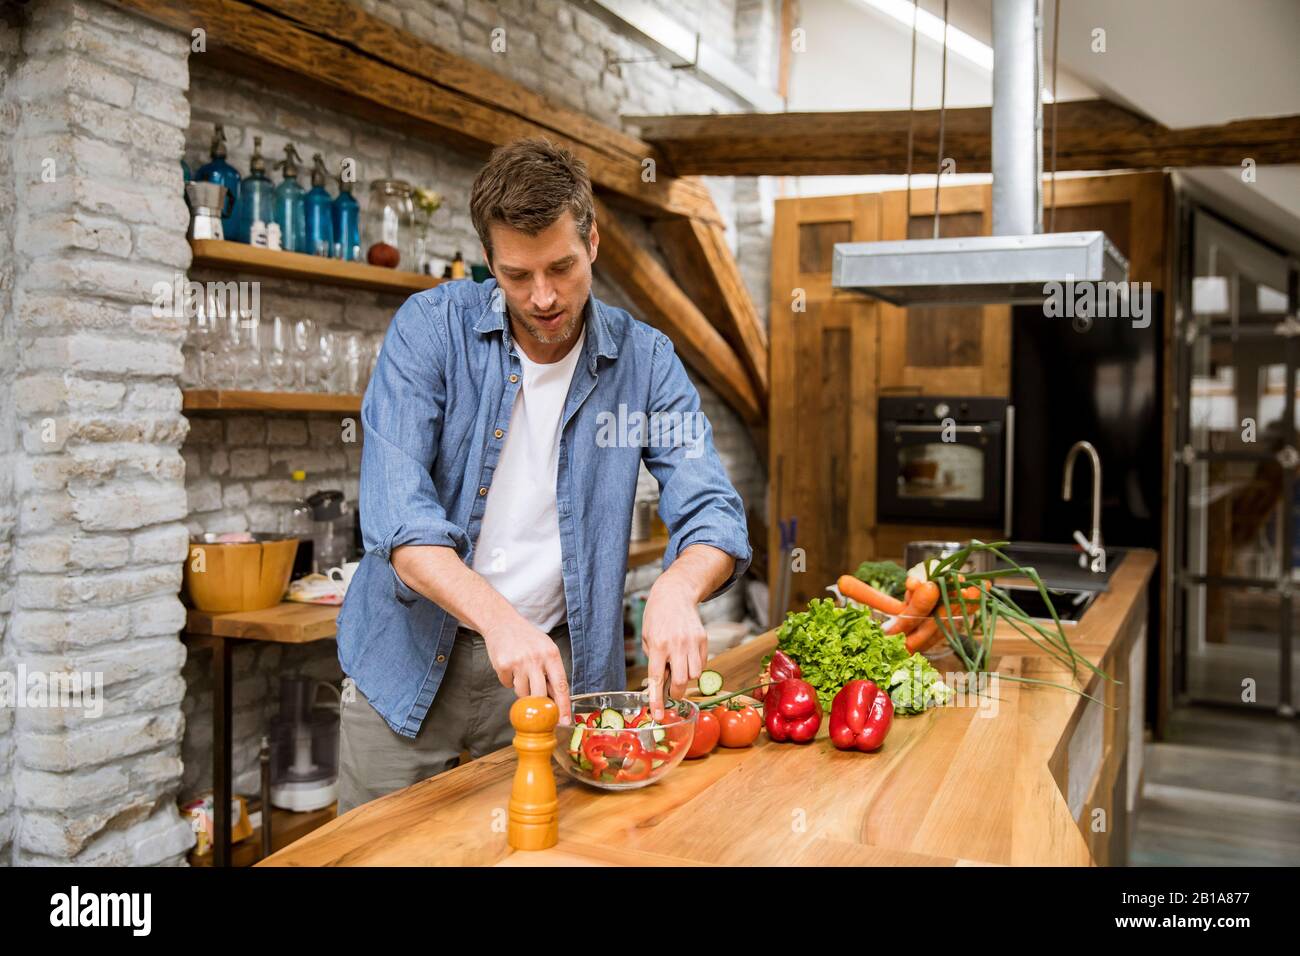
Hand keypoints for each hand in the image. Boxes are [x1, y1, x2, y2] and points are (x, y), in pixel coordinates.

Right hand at [481, 616, 570, 722]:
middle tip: (537, 707)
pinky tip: (509, 667)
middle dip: (539, 704)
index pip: (561, 685)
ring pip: (522, 693)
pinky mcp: (503, 665)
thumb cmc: (527, 638)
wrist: (502, 621)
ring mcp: (519, 662)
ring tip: (520, 672)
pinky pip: (507, 685)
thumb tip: (556, 700)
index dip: (564, 706)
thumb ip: (552, 671)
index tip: (565, 721)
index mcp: (551, 654)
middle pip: (540, 695)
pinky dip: (508, 680)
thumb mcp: (546, 649)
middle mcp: (536, 658)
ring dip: (521, 689)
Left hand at [641, 575, 707, 719]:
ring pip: (695, 675)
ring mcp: (692, 642)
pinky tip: (686, 657)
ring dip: (687, 678)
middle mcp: (676, 644)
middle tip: (672, 693)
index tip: (658, 715)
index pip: (658, 679)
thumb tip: (662, 681)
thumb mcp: (646, 637)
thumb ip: (654, 659)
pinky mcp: (703, 639)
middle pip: (682, 681)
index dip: (657, 700)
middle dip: (677, 693)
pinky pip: (702, 664)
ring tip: (678, 667)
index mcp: (658, 645)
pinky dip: (695, 667)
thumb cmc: (656, 616)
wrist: (674, 594)